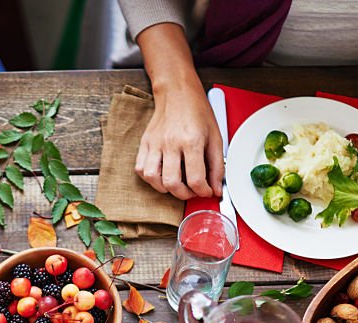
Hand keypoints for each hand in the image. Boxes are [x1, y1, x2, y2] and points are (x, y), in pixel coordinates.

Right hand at [136, 86, 222, 200]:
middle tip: (192, 191)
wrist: (177, 93)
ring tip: (176, 184)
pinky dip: (150, 178)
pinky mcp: (145, 143)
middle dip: (184, 195)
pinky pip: (141, 169)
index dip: (203, 191)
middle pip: (172, 183)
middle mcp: (171, 143)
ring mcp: (155, 143)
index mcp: (191, 141)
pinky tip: (161, 175)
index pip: (195, 178)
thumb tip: (215, 189)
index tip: (206, 191)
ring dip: (165, 189)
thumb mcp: (215, 137)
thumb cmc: (198, 113)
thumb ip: (217, 166)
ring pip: (153, 179)